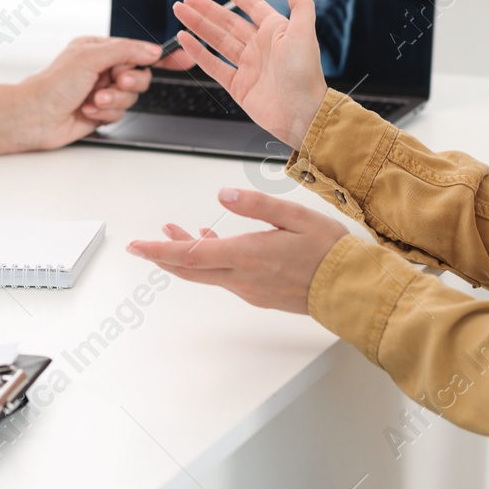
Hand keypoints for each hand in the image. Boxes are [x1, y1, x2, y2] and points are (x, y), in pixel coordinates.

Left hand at [0, 37, 167, 156]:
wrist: (33, 117)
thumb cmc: (52, 84)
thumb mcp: (91, 58)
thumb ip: (126, 51)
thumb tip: (152, 50)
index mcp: (99, 49)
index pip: (137, 49)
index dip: (161, 55)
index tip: (185, 57)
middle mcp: (101, 69)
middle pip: (140, 75)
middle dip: (129, 82)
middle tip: (115, 82)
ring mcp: (101, 92)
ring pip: (131, 97)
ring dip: (114, 101)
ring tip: (93, 101)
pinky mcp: (100, 113)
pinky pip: (120, 114)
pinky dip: (106, 114)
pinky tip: (87, 112)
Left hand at [125, 188, 349, 313]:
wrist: (352, 289)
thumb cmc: (329, 252)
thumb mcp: (295, 216)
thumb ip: (257, 205)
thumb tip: (223, 194)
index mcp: (247, 256)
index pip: (190, 256)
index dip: (159, 251)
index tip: (136, 246)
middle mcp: (243, 278)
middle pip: (190, 269)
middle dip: (164, 254)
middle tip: (145, 241)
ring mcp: (250, 289)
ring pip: (207, 273)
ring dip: (188, 255)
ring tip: (176, 232)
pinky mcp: (260, 294)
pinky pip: (225, 277)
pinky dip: (210, 261)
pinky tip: (213, 244)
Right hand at [172, 0, 327, 148]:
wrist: (301, 113)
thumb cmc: (305, 74)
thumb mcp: (303, 33)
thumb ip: (300, 5)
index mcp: (276, 32)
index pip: (256, 9)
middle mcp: (260, 47)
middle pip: (228, 23)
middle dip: (207, 10)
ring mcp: (247, 66)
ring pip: (217, 41)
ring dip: (197, 26)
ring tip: (180, 12)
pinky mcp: (237, 85)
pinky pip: (213, 65)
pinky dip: (197, 52)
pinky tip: (184, 39)